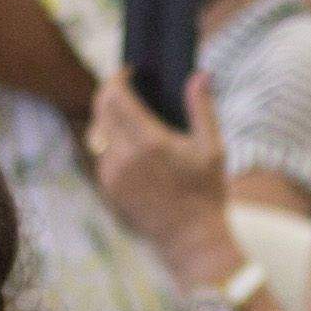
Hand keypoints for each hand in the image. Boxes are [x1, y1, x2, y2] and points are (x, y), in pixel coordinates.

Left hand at [87, 69, 238, 267]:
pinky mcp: (108, 189)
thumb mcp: (212, 148)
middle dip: (109, 93)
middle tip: (123, 86)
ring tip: (128, 115)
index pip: (116, 97)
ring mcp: (112, 175)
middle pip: (100, 110)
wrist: (191, 239)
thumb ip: (201, 108)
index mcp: (150, 142)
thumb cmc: (207, 193)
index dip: (117, 78)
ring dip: (108, 118)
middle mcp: (124, 157)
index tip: (128, 71)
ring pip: (97, 132)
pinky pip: (100, 155)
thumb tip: (200, 74)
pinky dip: (110, 142)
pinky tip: (129, 144)